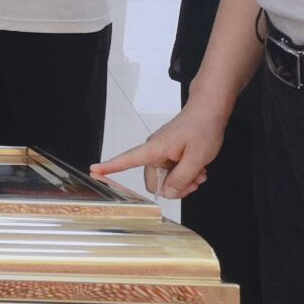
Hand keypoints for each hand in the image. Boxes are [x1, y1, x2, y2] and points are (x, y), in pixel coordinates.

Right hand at [92, 101, 226, 199]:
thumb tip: (166, 193)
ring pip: (166, 179)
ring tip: (200, 173)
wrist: (210, 110)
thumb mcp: (196, 158)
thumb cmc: (202, 128)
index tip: (94, 171)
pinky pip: (173, 172)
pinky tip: (199, 170)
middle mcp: (154, 151)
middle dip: (174, 187)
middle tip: (194, 182)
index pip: (127, 159)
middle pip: (154, 181)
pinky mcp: (170, 153)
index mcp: (154, 149)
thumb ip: (181, 178)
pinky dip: (186, 175)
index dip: (110, 166)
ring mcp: (162, 153)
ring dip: (184, 181)